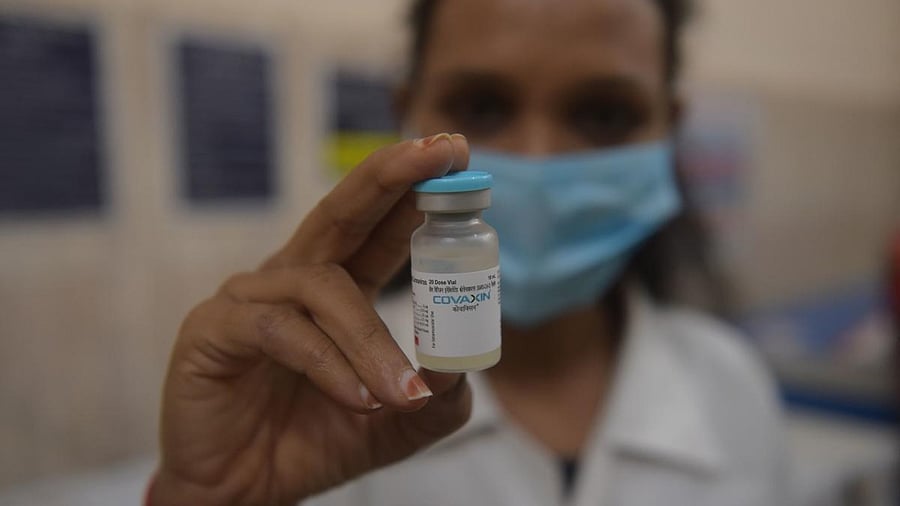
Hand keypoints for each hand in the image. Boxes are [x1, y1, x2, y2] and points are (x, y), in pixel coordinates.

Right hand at [154, 134, 471, 504]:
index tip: (456, 153)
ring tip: (402, 394)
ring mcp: (250, 298)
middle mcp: (292, 279)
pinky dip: (328, 364)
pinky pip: (281, 331)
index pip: (380, 226)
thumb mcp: (397, 421)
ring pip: (324, 287)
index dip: (414, 188)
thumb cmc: (316, 442)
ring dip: (372, 339)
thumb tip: (463, 364)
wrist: (245, 493)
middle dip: (391, 176)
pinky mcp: (213, 329)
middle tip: (437, 152)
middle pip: (341, 212)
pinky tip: (356, 398)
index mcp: (336, 286)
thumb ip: (437, 394)